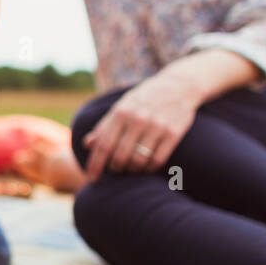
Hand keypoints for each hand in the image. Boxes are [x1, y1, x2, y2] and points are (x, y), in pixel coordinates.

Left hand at [82, 71, 199, 180]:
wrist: (178, 85)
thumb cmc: (144, 99)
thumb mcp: (122, 106)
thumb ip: (104, 125)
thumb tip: (86, 144)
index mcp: (121, 112)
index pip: (103, 145)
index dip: (95, 164)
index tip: (92, 178)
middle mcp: (138, 119)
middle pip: (120, 156)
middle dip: (115, 168)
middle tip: (115, 170)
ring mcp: (157, 126)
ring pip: (138, 161)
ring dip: (131, 170)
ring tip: (130, 168)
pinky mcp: (173, 133)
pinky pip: (157, 160)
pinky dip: (148, 168)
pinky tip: (145, 167)